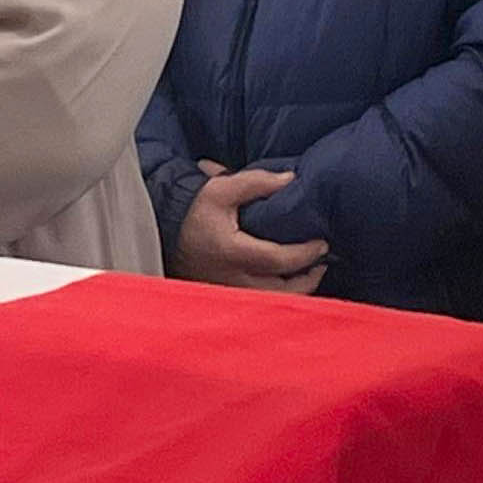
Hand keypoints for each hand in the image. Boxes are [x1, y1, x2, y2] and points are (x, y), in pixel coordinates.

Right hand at [175, 163, 330, 290]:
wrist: (161, 230)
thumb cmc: (191, 210)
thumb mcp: (221, 188)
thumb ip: (257, 183)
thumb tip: (291, 180)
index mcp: (234, 252)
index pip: (281, 261)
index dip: (306, 255)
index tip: (322, 244)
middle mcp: (232, 278)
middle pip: (282, 291)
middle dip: (308, 279)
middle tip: (321, 263)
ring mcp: (227, 291)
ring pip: (271, 302)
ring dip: (295, 291)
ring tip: (308, 275)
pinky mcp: (223, 296)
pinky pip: (258, 303)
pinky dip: (277, 295)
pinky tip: (285, 283)